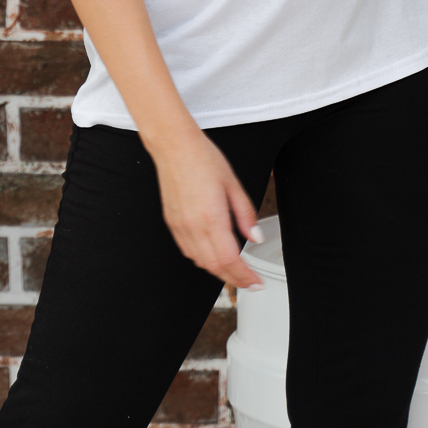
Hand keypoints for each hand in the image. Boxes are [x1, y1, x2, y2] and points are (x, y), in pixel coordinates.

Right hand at [150, 129, 263, 287]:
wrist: (174, 146)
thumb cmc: (202, 158)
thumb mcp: (233, 183)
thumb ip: (246, 213)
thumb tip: (255, 236)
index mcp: (212, 217)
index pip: (230, 259)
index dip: (245, 276)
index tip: (256, 282)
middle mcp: (193, 226)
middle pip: (215, 266)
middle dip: (234, 279)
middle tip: (249, 282)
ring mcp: (180, 226)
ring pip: (200, 262)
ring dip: (218, 271)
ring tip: (234, 271)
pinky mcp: (171, 222)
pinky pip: (187, 251)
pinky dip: (202, 260)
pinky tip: (212, 256)